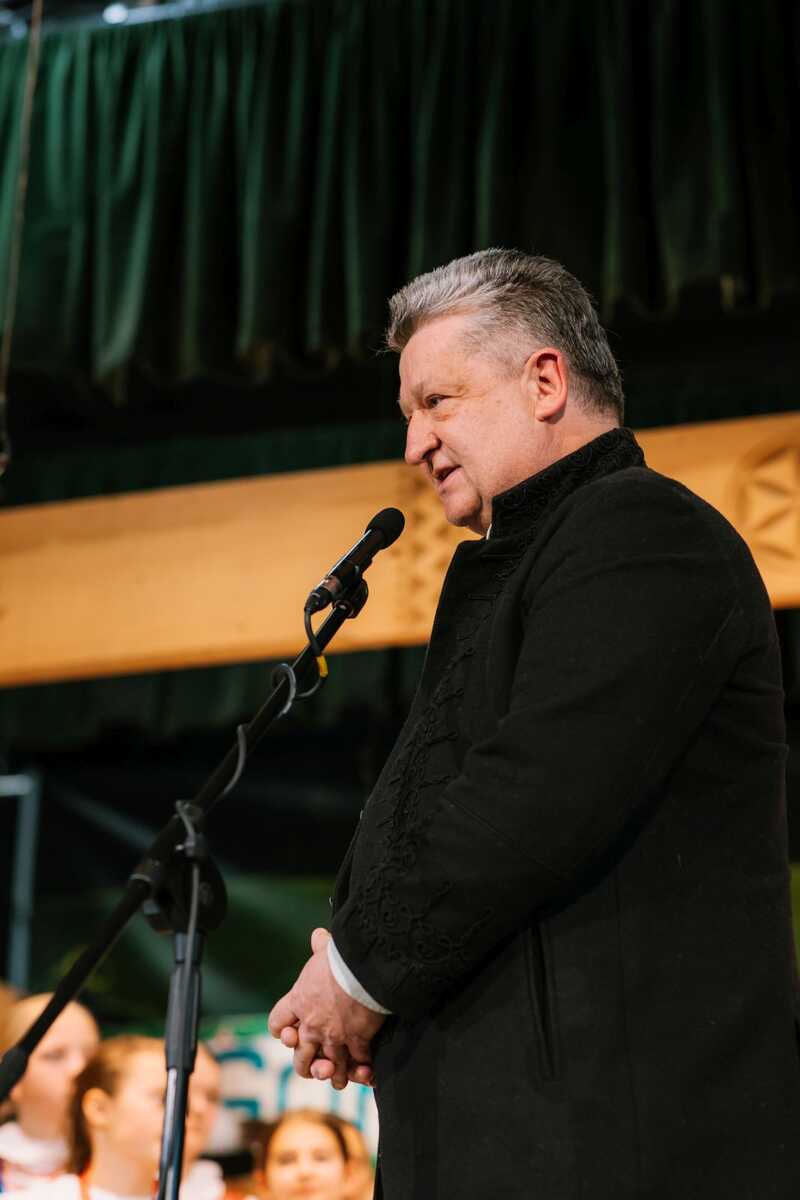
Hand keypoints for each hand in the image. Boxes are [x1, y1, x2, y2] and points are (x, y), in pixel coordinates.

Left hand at [268, 928, 384, 1089]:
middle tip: (315, 1068)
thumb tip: (318, 934)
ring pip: (328, 1066)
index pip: (278, 1023)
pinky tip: (368, 1071)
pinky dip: (363, 1068)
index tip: (291, 1032)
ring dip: (336, 1075)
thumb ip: (320, 946)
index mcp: (299, 1002)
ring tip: (341, 1079)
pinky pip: (357, 1062)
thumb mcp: (326, 950)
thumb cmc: (341, 957)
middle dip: (306, 1065)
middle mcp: (311, 1024)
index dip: (283, 1030)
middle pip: (300, 1055)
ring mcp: (333, 1036)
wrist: (363, 968)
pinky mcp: (356, 1041)